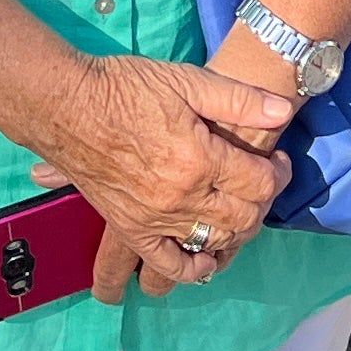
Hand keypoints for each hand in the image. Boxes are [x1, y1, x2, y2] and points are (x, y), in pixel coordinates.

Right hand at [26, 55, 294, 301]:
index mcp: (199, 159)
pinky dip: (190, 271)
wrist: (67, 104)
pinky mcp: (130, 228)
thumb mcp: (186, 79)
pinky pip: (166, 265)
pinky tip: (205, 262)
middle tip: (262, 183)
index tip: (277, 160)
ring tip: (239, 211)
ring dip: (236, 233)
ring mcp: (154, 219)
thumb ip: (238, 99)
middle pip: (243, 218)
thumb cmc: (126, 86)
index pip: (259, 182)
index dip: (278, 172)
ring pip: (213, 243)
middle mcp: (181, 197)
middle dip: (263, 203)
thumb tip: (283, 110)